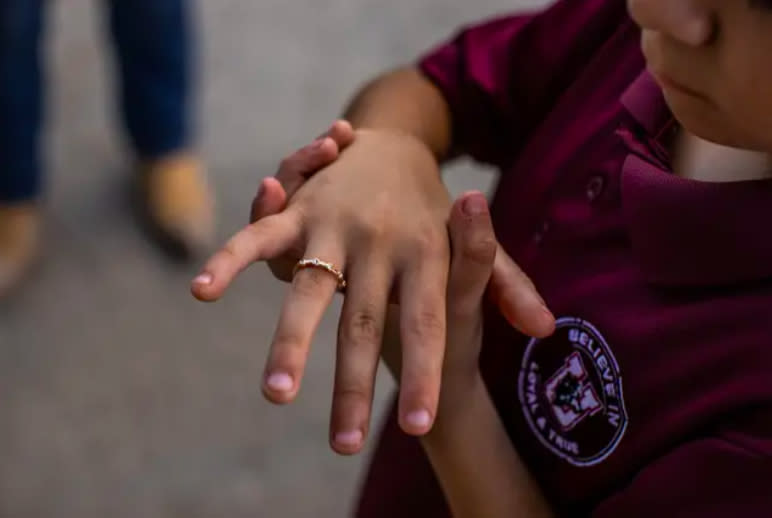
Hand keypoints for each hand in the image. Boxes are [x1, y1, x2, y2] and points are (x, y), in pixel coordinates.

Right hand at [192, 121, 554, 454]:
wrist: (396, 139)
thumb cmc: (433, 209)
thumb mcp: (473, 244)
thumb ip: (503, 284)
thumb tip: (547, 329)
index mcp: (428, 252)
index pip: (430, 325)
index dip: (427, 374)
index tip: (422, 428)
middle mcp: (382, 240)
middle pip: (366, 322)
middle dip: (353, 386)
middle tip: (343, 444)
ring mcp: (338, 223)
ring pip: (310, 289)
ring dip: (290, 343)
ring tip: (276, 395)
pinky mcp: (302, 210)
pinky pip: (262, 236)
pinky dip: (231, 260)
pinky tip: (201, 291)